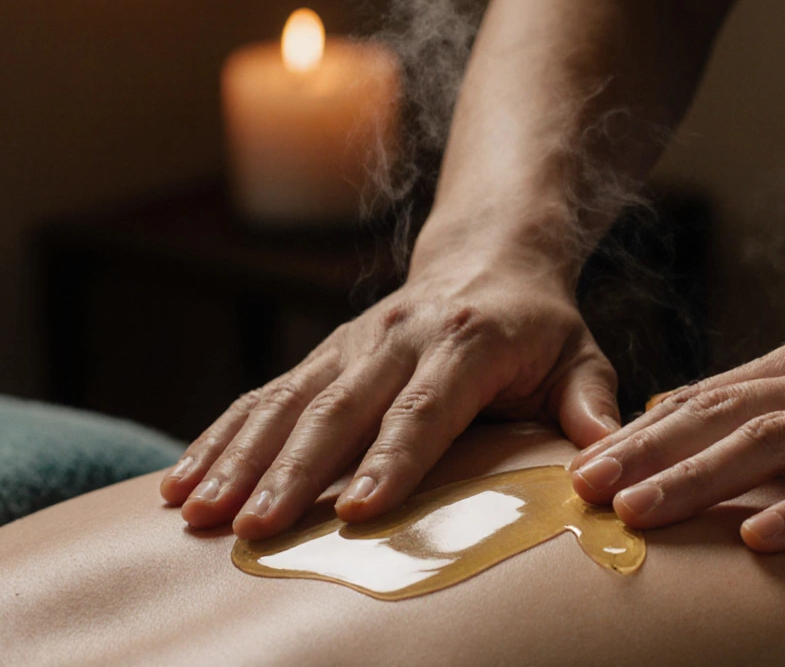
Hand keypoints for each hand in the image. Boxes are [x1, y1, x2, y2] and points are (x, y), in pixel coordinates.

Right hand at [160, 255, 619, 538]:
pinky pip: (262, 397)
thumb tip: (604, 460)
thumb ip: (591, 404)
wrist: (488, 255)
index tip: (360, 512)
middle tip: (253, 528)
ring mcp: (351, 345)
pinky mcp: (323, 356)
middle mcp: (398, 339)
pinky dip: (219, 439)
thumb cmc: (539, 324)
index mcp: (465, 342)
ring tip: (195, 513)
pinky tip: (180, 482)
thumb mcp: (579, 355)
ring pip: (286, 403)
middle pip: (339, 410)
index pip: (423, 409)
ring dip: (238, 459)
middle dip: (292, 473)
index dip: (391, 460)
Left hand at [569, 298, 784, 551]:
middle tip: (583, 491)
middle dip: (647, 455)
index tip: (582, 465)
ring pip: (774, 445)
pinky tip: (764, 539)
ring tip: (640, 513)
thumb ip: (780, 392)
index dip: (642, 433)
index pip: (710, 397)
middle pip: (723, 418)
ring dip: (700, 478)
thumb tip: (696, 413)